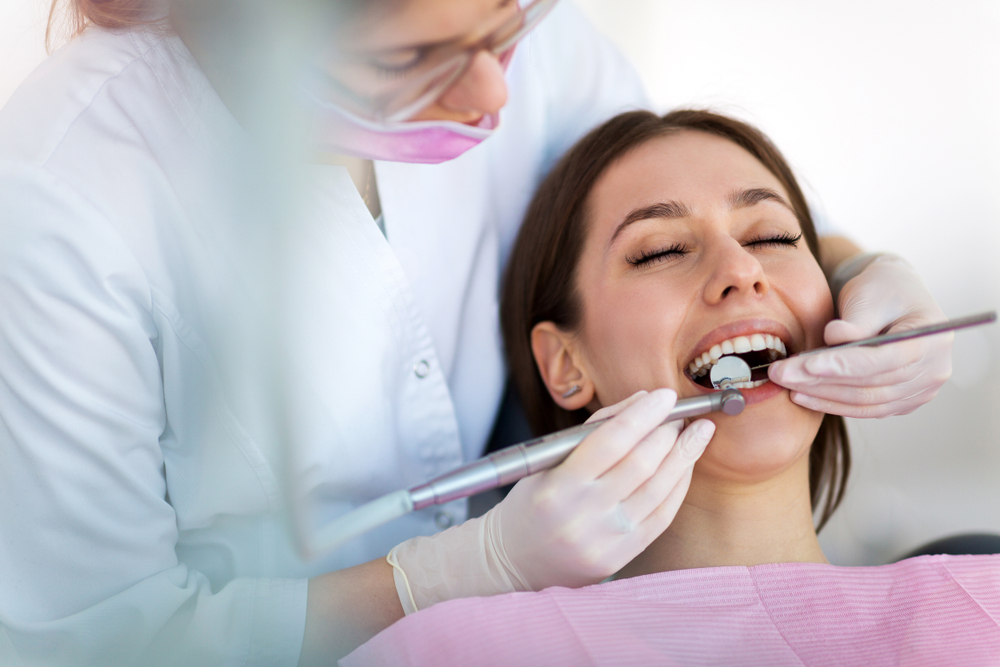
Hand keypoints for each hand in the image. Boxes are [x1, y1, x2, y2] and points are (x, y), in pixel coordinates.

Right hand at [496, 389, 714, 588]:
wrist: (515, 561)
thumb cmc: (532, 502)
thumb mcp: (547, 461)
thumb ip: (595, 428)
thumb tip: (643, 400)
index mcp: (557, 487)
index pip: (610, 441)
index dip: (643, 415)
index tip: (665, 396)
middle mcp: (582, 516)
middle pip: (640, 465)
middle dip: (668, 433)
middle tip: (682, 414)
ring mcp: (605, 541)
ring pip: (658, 490)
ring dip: (683, 456)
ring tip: (696, 433)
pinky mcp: (622, 557)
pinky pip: (662, 516)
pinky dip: (678, 486)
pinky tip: (685, 465)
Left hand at [770, 254, 952, 417]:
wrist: (893, 297)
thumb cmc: (883, 289)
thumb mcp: (870, 293)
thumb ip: (855, 320)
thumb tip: (834, 337)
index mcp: (932, 339)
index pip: (884, 360)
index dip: (844, 365)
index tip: (806, 365)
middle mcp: (934, 370)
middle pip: (872, 384)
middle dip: (820, 381)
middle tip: (780, 374)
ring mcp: (920, 390)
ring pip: (866, 402)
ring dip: (822, 396)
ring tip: (786, 385)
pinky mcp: (901, 401)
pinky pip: (866, 409)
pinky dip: (833, 404)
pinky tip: (804, 396)